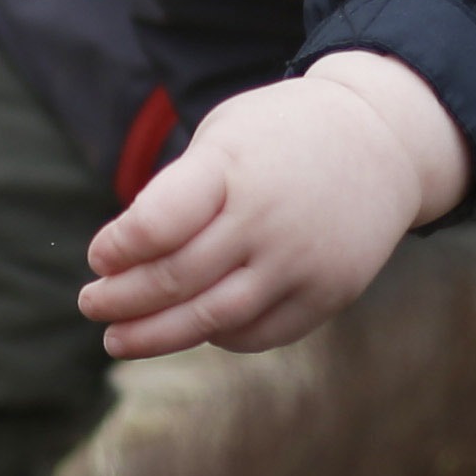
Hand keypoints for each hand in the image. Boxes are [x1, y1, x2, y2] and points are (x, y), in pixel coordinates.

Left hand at [77, 54, 470, 357]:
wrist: (384, 142)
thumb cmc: (282, 137)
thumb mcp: (226, 135)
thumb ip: (178, 192)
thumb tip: (122, 260)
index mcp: (233, 166)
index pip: (156, 224)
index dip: (116, 249)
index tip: (98, 256)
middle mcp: (268, 218)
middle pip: (175, 279)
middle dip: (120, 299)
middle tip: (91, 304)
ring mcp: (301, 261)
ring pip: (212, 319)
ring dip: (154, 335)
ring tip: (117, 340)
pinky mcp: (328, 293)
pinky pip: (258, 334)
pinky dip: (217, 336)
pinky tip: (192, 328)